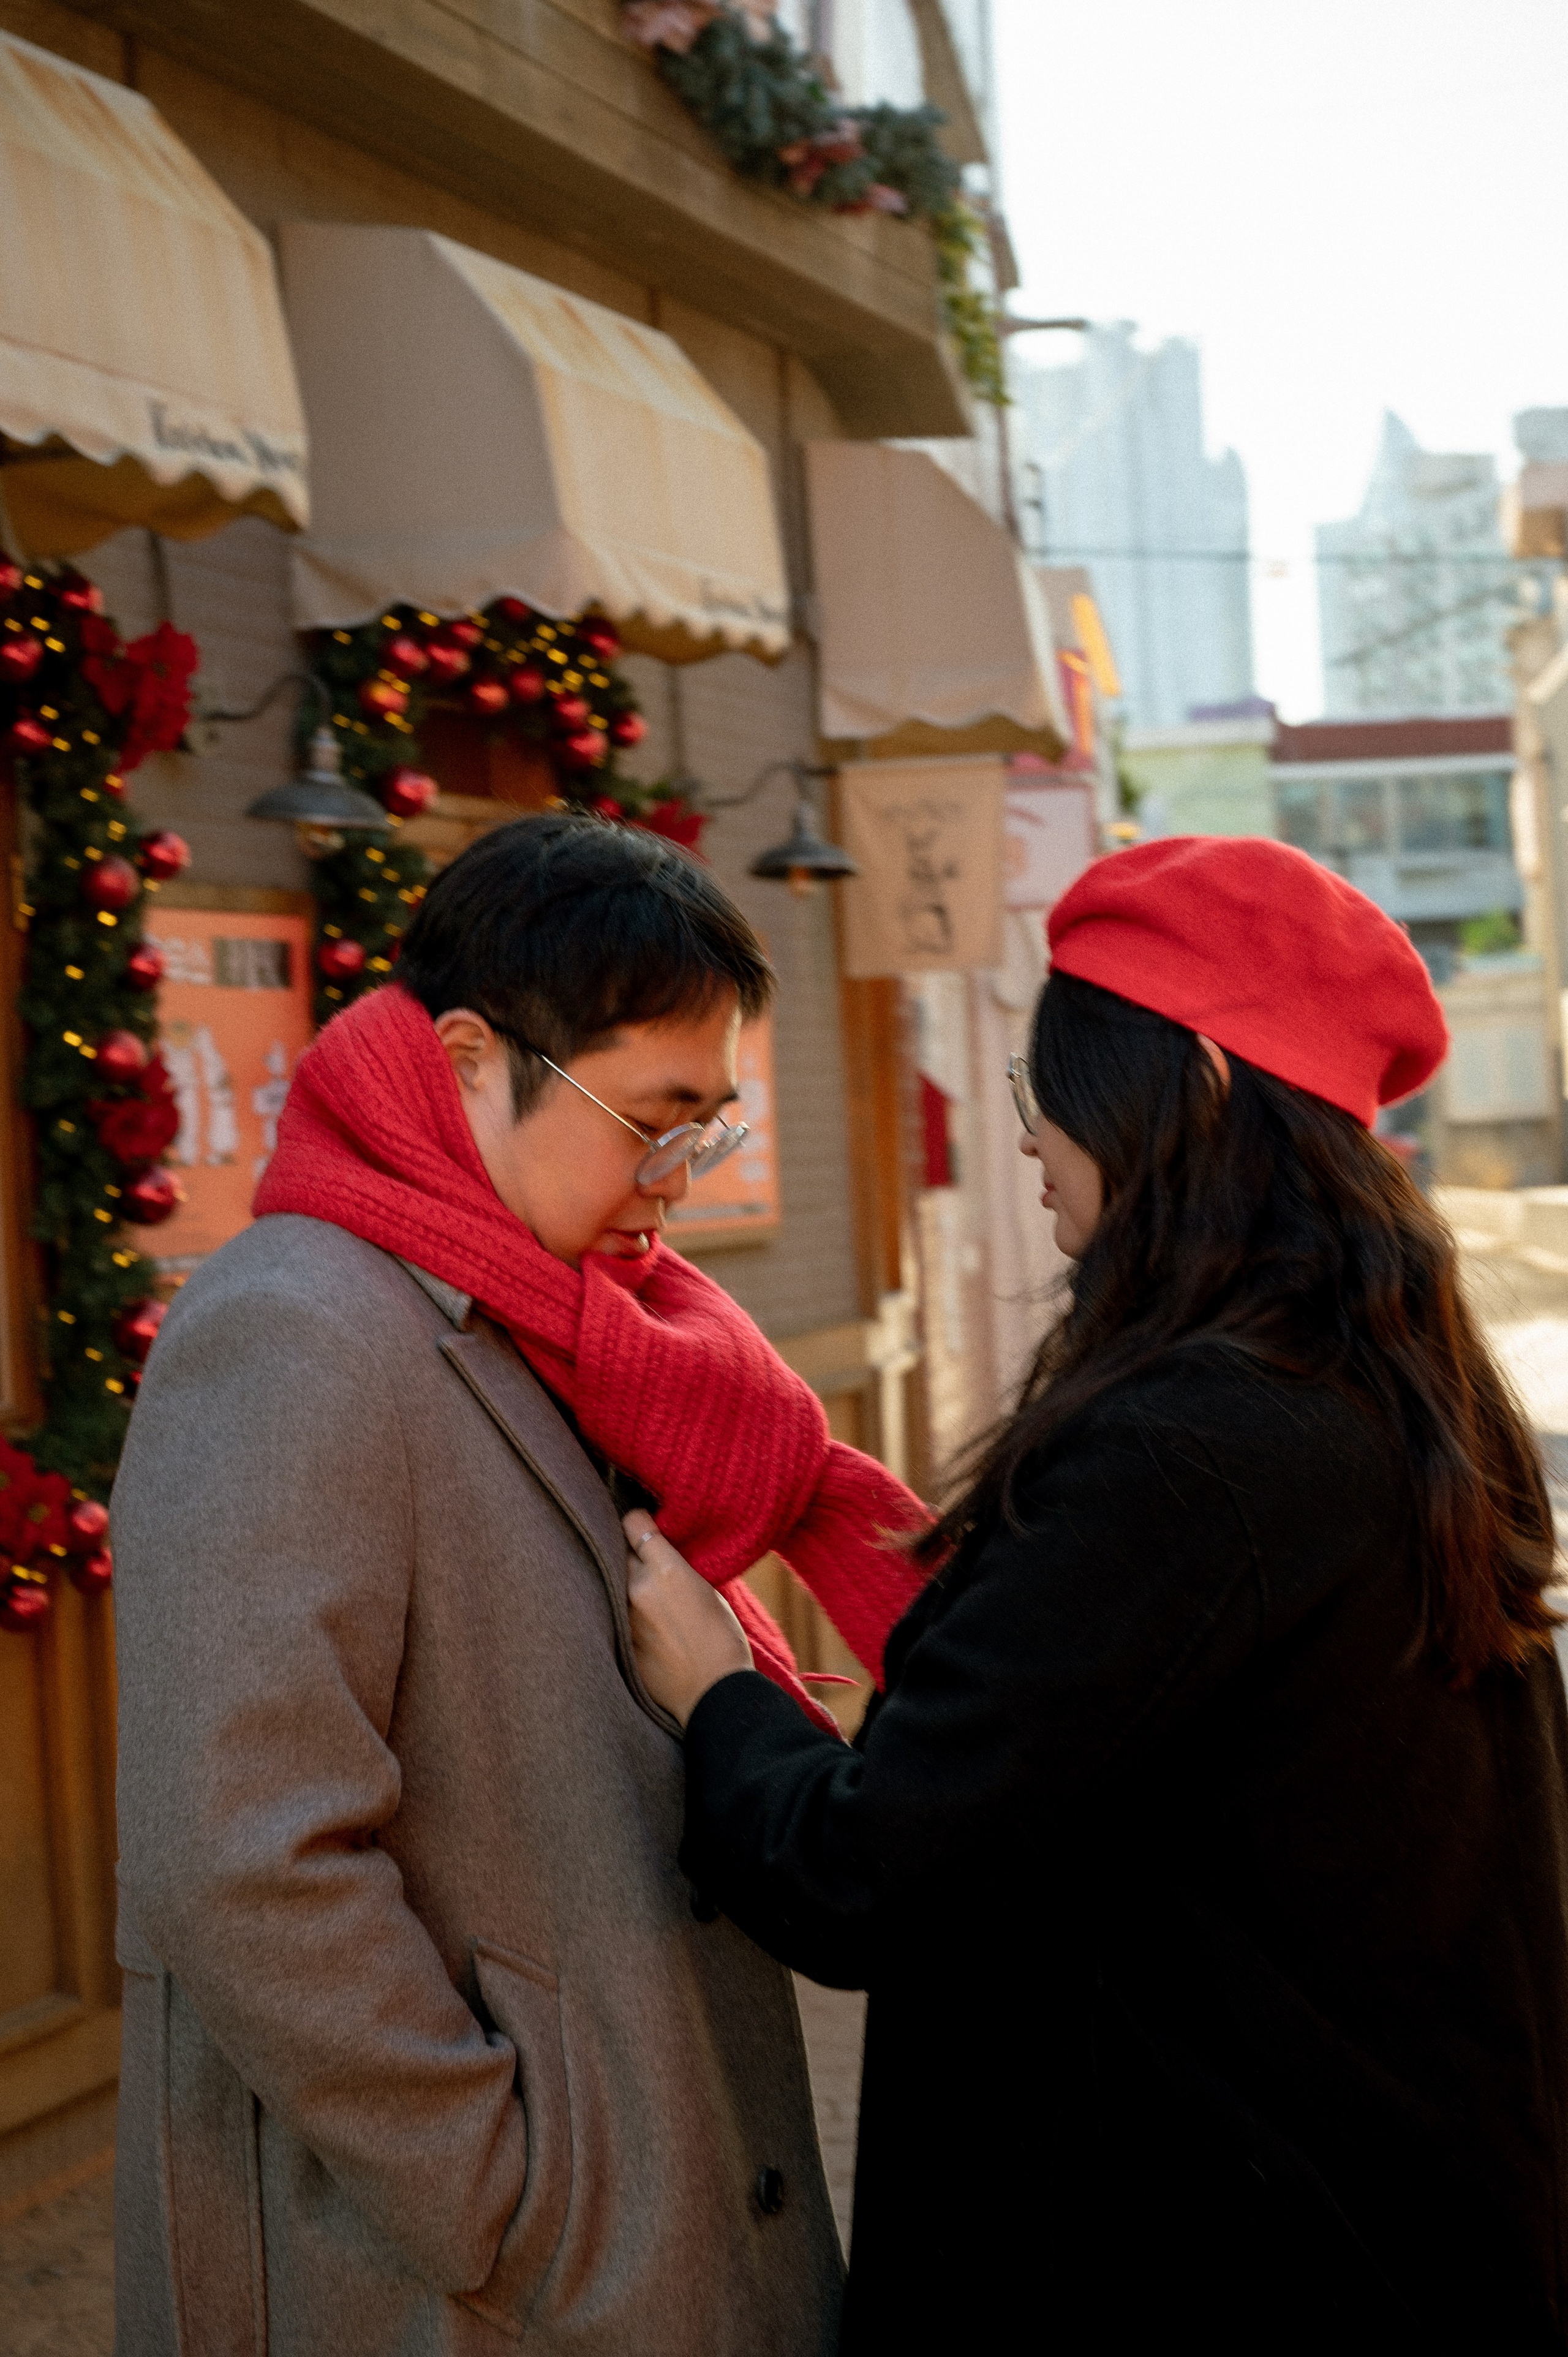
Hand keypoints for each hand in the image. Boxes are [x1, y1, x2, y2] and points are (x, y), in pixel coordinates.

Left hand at [623, 1511, 752, 1728]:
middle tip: (640, 1558)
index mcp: (667, 1569)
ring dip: (621, 1583)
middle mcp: (637, 1588)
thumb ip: (678, 1567)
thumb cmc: (724, 1641)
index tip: (642, 1526)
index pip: (632, 1522)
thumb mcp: (710, 1590)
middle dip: (627, 1552)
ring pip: (610, 1582)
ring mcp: (623, 1617)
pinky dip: (622, 1612)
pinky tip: (641, 1623)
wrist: (715, 1693)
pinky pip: (611, 1614)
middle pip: (616, 1550)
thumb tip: (661, 1553)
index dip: (638, 1521)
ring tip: (641, 1593)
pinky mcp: (617, 1642)